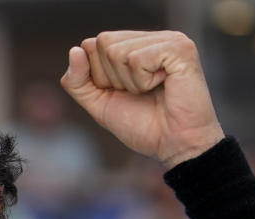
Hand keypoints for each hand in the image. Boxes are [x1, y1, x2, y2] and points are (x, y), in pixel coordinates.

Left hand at [60, 30, 224, 168]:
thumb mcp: (100, 104)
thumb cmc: (144, 126)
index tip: (125, 93)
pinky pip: (137, 59)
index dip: (99, 76)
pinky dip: (143, 82)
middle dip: (113, 78)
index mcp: (135, 44)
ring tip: (153, 91)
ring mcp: (168, 39)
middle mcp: (151, 37)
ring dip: (130, 82)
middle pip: (103, 43)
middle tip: (141, 93)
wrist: (175, 146)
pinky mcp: (179, 48)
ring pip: (118, 51)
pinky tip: (164, 86)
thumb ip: (78, 81)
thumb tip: (74, 50)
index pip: (92, 45)